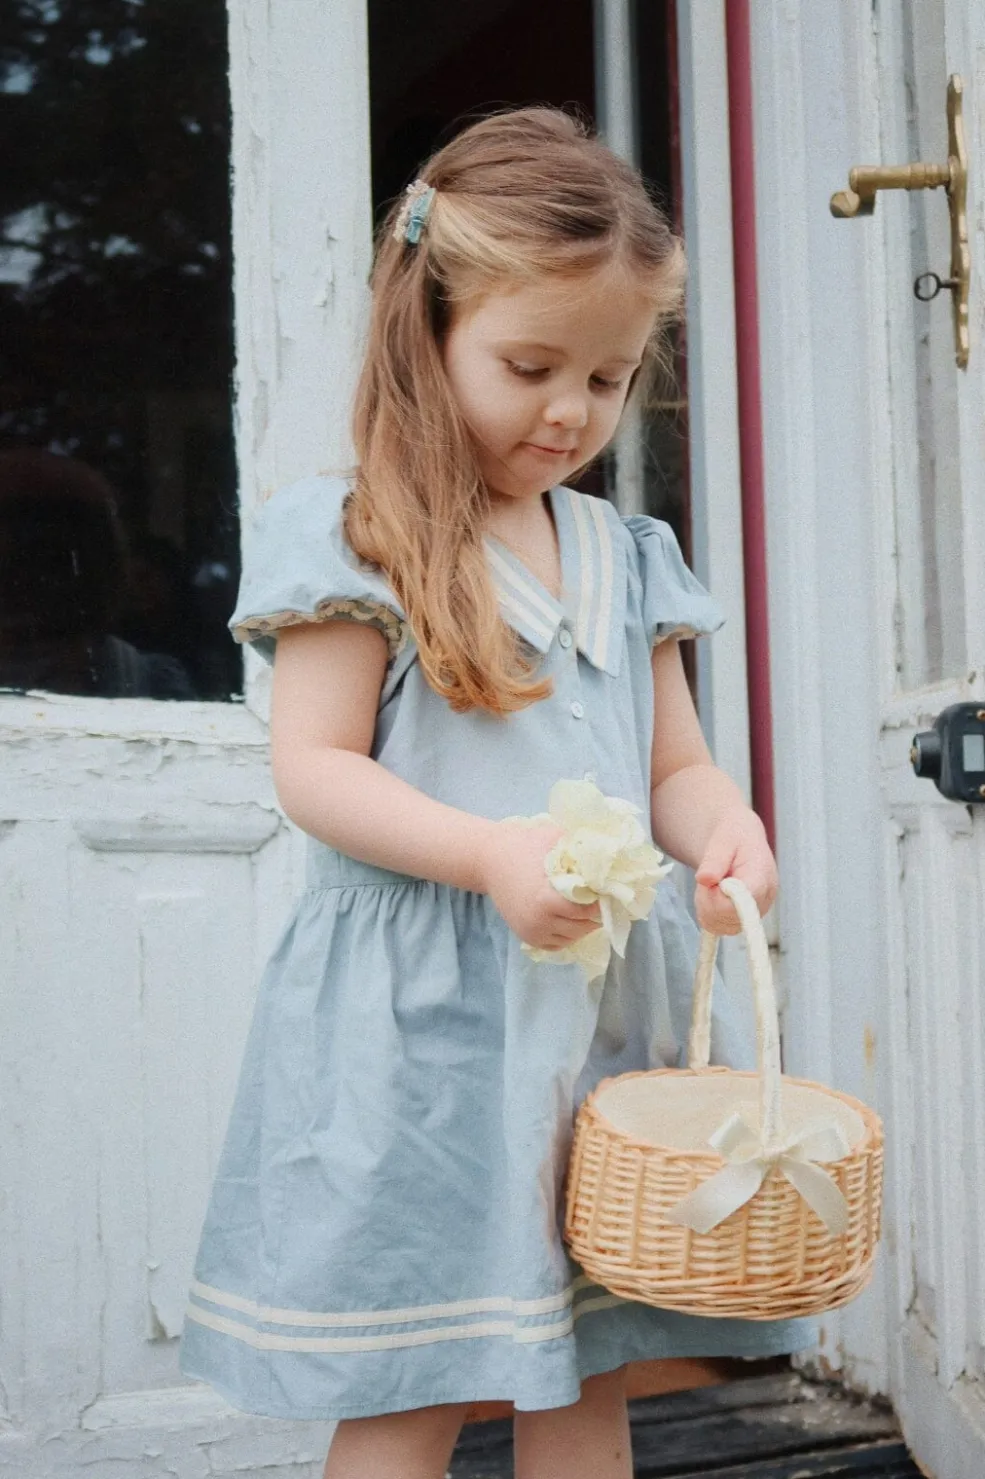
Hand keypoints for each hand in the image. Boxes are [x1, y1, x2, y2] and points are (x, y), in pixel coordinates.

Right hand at [478, 821, 601, 949]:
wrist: (488, 859)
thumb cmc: (522, 845)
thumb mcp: (554, 839)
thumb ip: (580, 849)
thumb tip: (610, 854)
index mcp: (546, 900)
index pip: (588, 911)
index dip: (602, 901)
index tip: (608, 890)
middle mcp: (539, 921)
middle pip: (582, 927)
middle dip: (596, 915)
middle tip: (603, 900)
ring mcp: (531, 931)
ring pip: (571, 938)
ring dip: (583, 926)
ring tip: (589, 908)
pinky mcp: (525, 935)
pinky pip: (555, 944)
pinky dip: (568, 935)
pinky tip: (572, 919)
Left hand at [694, 806, 777, 934]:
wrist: (740, 839)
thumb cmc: (733, 836)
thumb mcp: (721, 839)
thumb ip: (714, 859)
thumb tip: (705, 879)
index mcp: (762, 877)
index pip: (744, 902)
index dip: (720, 898)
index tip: (708, 882)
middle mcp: (764, 899)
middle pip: (731, 917)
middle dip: (709, 900)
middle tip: (706, 878)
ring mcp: (756, 913)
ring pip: (723, 926)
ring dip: (707, 908)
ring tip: (710, 884)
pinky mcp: (745, 920)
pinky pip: (720, 928)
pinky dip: (709, 915)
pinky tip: (711, 896)